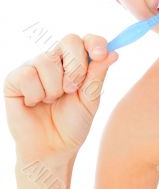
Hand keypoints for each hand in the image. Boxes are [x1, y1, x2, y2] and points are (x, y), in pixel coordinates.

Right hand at [3, 34, 118, 164]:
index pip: (88, 40)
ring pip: (47, 59)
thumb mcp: (90, 99)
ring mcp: (35, 66)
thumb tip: (113, 53)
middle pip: (69, 40)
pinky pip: (28, 75)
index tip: (100, 54)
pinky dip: (36, 94)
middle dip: (76, 67)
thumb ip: (98, 75)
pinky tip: (35, 103)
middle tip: (73, 90)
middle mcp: (57, 59)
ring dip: (55, 88)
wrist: (52, 148)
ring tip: (52, 101)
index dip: (95, 43)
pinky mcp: (15, 78)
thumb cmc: (73, 123)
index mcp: (78, 62)